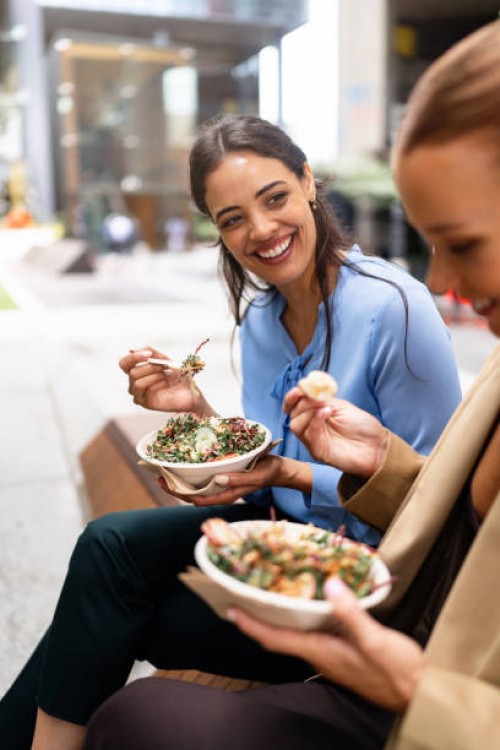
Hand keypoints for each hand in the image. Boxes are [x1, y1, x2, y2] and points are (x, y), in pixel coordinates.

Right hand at [118, 347, 214, 414]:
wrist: (190, 391)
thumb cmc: (178, 375)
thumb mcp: (165, 359)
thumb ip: (150, 352)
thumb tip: (132, 349)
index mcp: (137, 370)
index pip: (124, 363)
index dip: (133, 357)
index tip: (149, 354)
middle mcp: (134, 382)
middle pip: (131, 371)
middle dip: (150, 366)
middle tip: (165, 367)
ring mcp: (138, 393)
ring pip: (135, 380)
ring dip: (154, 374)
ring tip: (166, 375)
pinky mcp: (144, 402)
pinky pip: (141, 388)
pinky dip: (154, 383)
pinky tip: (165, 385)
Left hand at [163, 455, 300, 506]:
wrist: (279, 469)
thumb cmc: (268, 471)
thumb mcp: (255, 475)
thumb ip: (238, 479)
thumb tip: (217, 479)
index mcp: (227, 495)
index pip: (197, 500)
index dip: (179, 494)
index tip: (165, 483)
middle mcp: (221, 492)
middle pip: (193, 495)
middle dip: (175, 487)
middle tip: (158, 475)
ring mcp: (222, 485)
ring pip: (196, 487)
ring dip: (181, 480)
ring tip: (166, 469)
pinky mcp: (224, 476)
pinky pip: (204, 478)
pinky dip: (192, 472)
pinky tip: (186, 463)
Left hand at [229, 579, 424, 712]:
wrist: (422, 693)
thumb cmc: (398, 672)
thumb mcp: (376, 640)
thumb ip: (352, 613)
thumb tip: (329, 585)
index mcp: (322, 652)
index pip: (275, 639)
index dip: (251, 624)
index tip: (231, 609)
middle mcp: (321, 654)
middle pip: (280, 636)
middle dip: (260, 616)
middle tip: (246, 591)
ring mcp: (332, 654)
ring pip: (296, 633)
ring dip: (280, 615)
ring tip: (270, 590)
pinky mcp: (344, 650)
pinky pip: (314, 631)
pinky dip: (304, 615)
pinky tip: (311, 599)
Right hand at [283, 387, 387, 477]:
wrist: (376, 446)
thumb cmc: (361, 427)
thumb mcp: (340, 405)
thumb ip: (322, 398)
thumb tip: (306, 387)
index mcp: (314, 414)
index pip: (294, 405)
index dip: (292, 397)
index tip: (299, 388)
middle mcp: (311, 426)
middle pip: (292, 413)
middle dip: (303, 402)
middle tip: (318, 397)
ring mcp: (313, 439)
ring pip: (295, 425)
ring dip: (308, 411)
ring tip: (325, 406)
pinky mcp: (317, 451)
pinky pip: (309, 435)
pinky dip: (315, 421)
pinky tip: (327, 413)